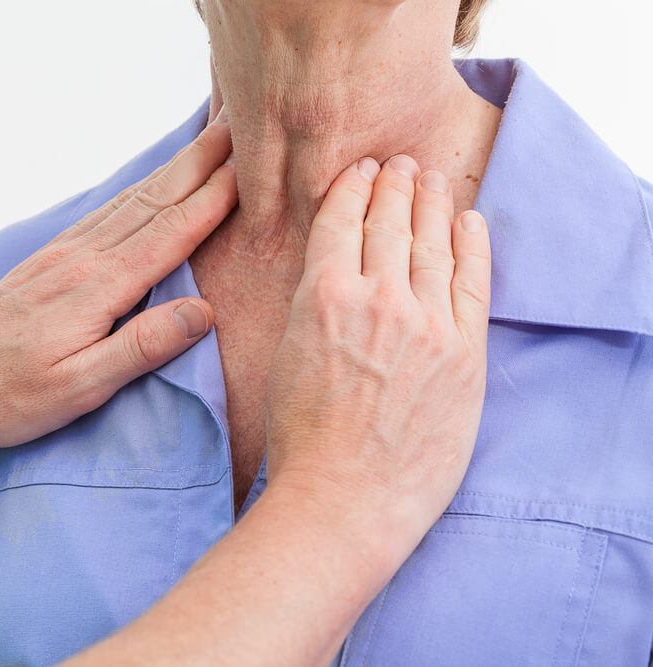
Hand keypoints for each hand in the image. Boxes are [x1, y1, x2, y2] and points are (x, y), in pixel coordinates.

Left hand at [0, 112, 236, 448]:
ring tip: (206, 141)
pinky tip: (148, 184)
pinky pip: (104, 213)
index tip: (252, 165)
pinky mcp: (48, 262)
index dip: (215, 198)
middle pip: (154, 200)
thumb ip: (140, 348)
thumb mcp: (78, 388)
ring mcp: (61, 255)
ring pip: (130, 200)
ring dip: (172, 168)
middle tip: (239, 125)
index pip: (171, 233)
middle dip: (201, 162)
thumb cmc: (4, 397)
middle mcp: (81, 259)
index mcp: (96, 289)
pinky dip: (137, 190)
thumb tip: (203, 312)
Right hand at [265, 155, 491, 569]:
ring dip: (432, 203)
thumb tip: (331, 275)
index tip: (360, 170)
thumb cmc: (301, 438)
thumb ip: (311, 306)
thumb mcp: (285, 356)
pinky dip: (472, 244)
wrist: (343, 498)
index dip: (352, 187)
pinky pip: (473, 281)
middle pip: (391, 221)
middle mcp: (377, 297)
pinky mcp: (464, 352)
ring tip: (432, 179)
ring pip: (433, 242)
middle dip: (395, 183)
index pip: (342, 220)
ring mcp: (427, 323)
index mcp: (322, 295)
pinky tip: (469, 221)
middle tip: (400, 163)